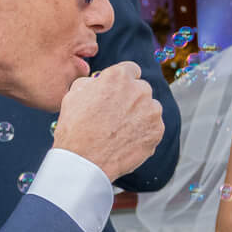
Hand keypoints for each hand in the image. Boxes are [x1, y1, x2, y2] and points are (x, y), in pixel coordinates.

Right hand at [51, 62, 163, 179]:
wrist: (84, 161)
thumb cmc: (75, 128)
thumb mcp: (74, 93)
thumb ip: (93, 82)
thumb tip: (100, 82)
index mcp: (119, 76)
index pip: (131, 70)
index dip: (123, 82)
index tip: (118, 92)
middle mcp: (140, 90)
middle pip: (142, 90)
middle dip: (132, 99)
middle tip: (116, 116)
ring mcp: (152, 112)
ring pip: (150, 109)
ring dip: (140, 116)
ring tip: (120, 131)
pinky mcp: (157, 132)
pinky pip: (153, 128)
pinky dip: (144, 133)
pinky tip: (127, 141)